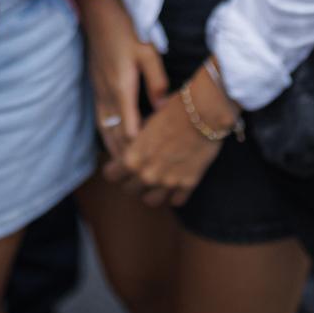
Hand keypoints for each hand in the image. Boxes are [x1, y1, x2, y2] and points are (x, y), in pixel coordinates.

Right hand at [76, 0, 166, 163]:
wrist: (98, 11)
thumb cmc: (126, 27)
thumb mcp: (148, 51)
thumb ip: (156, 82)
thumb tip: (164, 110)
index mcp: (121, 87)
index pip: (128, 130)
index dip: (139, 150)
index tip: (154, 165)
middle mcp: (106, 94)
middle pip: (114, 137)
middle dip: (126, 158)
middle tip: (140, 178)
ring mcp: (98, 91)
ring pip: (104, 131)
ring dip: (114, 151)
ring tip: (126, 171)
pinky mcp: (95, 87)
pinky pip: (100, 120)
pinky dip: (107, 136)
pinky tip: (115, 144)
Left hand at [102, 62, 234, 206]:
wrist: (202, 113)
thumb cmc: (171, 111)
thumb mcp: (145, 125)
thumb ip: (135, 144)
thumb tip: (131, 148)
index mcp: (132, 159)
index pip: (111, 175)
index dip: (116, 167)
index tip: (122, 163)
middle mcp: (147, 175)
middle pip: (129, 189)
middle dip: (133, 180)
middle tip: (141, 168)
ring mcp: (168, 182)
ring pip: (150, 201)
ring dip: (151, 191)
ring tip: (157, 179)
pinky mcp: (188, 184)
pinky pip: (176, 201)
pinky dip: (175, 194)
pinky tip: (176, 181)